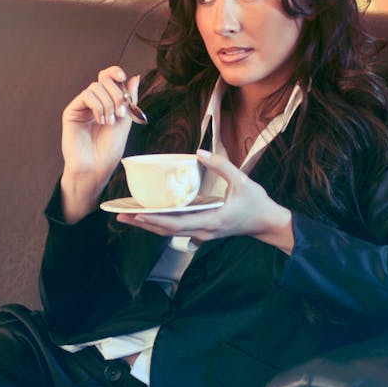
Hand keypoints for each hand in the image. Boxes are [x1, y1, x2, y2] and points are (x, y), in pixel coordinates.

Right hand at [60, 67, 139, 221]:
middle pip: (104, 80)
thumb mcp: (125, 121)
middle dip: (116, 93)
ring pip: (96, 87)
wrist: (96, 167)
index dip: (115, 72)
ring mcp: (82, 106)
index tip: (124, 77)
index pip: (108, 78)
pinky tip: (101, 120)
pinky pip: (86, 96)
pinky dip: (98, 106)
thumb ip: (129, 99)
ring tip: (110, 122)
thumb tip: (135, 77)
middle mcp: (93, 102)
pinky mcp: (72, 111)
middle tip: (121, 113)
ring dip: (108, 103)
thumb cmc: (109, 149)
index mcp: (106, 102)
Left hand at [116, 150, 295, 253]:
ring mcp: (202, 234)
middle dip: (142, 224)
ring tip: (128, 217)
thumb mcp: (242, 181)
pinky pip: (177, 231)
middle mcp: (202, 231)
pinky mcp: (203, 232)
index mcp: (210, 220)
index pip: (176, 223)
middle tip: (119, 216)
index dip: (154, 219)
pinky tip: (149, 218)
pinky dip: (161, 225)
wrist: (267, 223)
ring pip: (169, 233)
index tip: (135, 213)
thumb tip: (199, 151)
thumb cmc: (256, 203)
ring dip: (148, 226)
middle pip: (165, 231)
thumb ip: (221, 165)